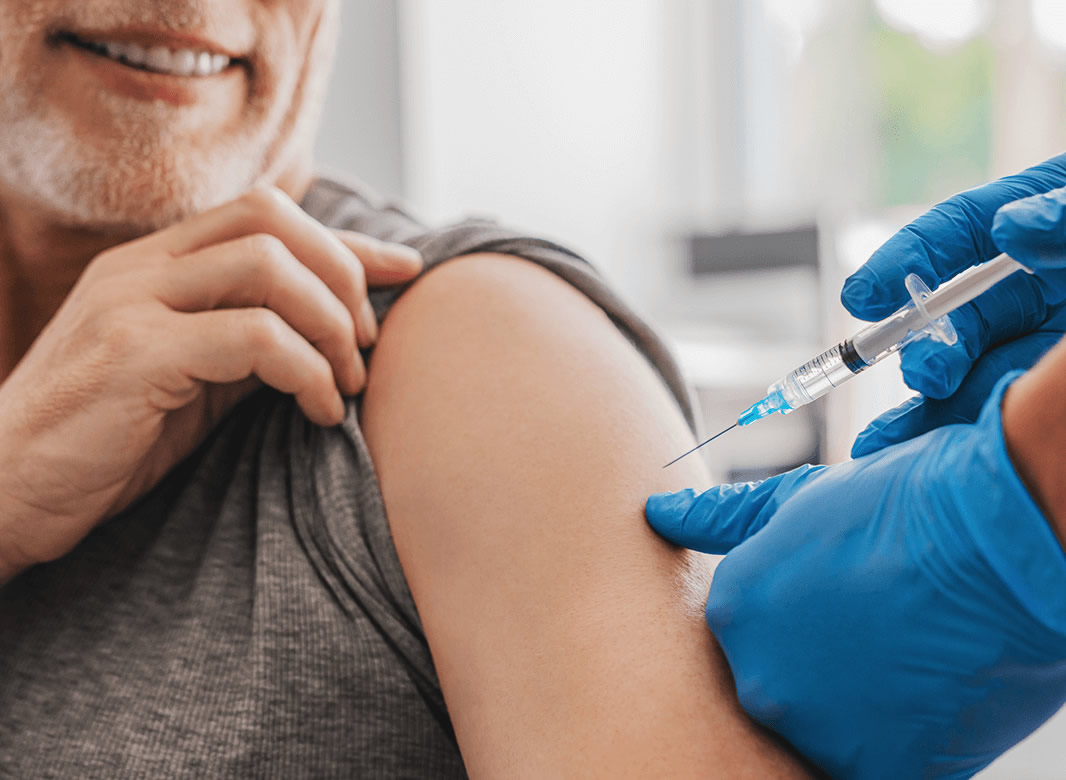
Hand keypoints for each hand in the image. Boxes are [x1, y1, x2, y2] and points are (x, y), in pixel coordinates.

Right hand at [0, 186, 422, 579]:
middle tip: (367, 347)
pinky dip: (307, 371)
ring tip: (347, 384)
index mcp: (158, 263)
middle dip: (343, 276)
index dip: (347, 241)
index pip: (269, 217)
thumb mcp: (192, 380)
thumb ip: (248, 342)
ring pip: (269, 267)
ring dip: (332, 324)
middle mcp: (144, 266)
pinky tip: (320, 412)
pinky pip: (254, 337)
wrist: (4, 491)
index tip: (406, 270)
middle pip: (274, 219)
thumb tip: (332, 333)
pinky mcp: (134, 353)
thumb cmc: (106, 441)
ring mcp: (133, 302)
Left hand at [645, 374, 1065, 779]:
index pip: (753, 636)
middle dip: (824, 667)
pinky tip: (927, 691)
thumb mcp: (798, 501)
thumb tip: (658, 513)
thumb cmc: (900, 506)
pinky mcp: (874, 768)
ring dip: (862, 707)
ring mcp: (815, 728)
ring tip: (908, 655)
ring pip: (828, 730)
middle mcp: (757, 677)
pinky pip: (874, 764)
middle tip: (879, 631)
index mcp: (731, 611)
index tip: (844, 604)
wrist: (996, 535)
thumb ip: (719, 519)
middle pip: (784, 687)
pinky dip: (900, 739)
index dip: (805, 621)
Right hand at [843, 153, 1065, 456]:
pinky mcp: (1033, 387)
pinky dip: (936, 433)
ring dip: (924, 398)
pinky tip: (895, 453)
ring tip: (894, 436)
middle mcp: (1027, 284)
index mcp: (1036, 224)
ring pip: (960, 368)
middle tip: (925, 369)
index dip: (904, 263)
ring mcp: (1031, 340)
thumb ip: (1062, 217)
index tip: (865, 295)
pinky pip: (982, 411)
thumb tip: (1011, 227)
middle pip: (952, 311)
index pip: (956, 234)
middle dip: (923, 342)